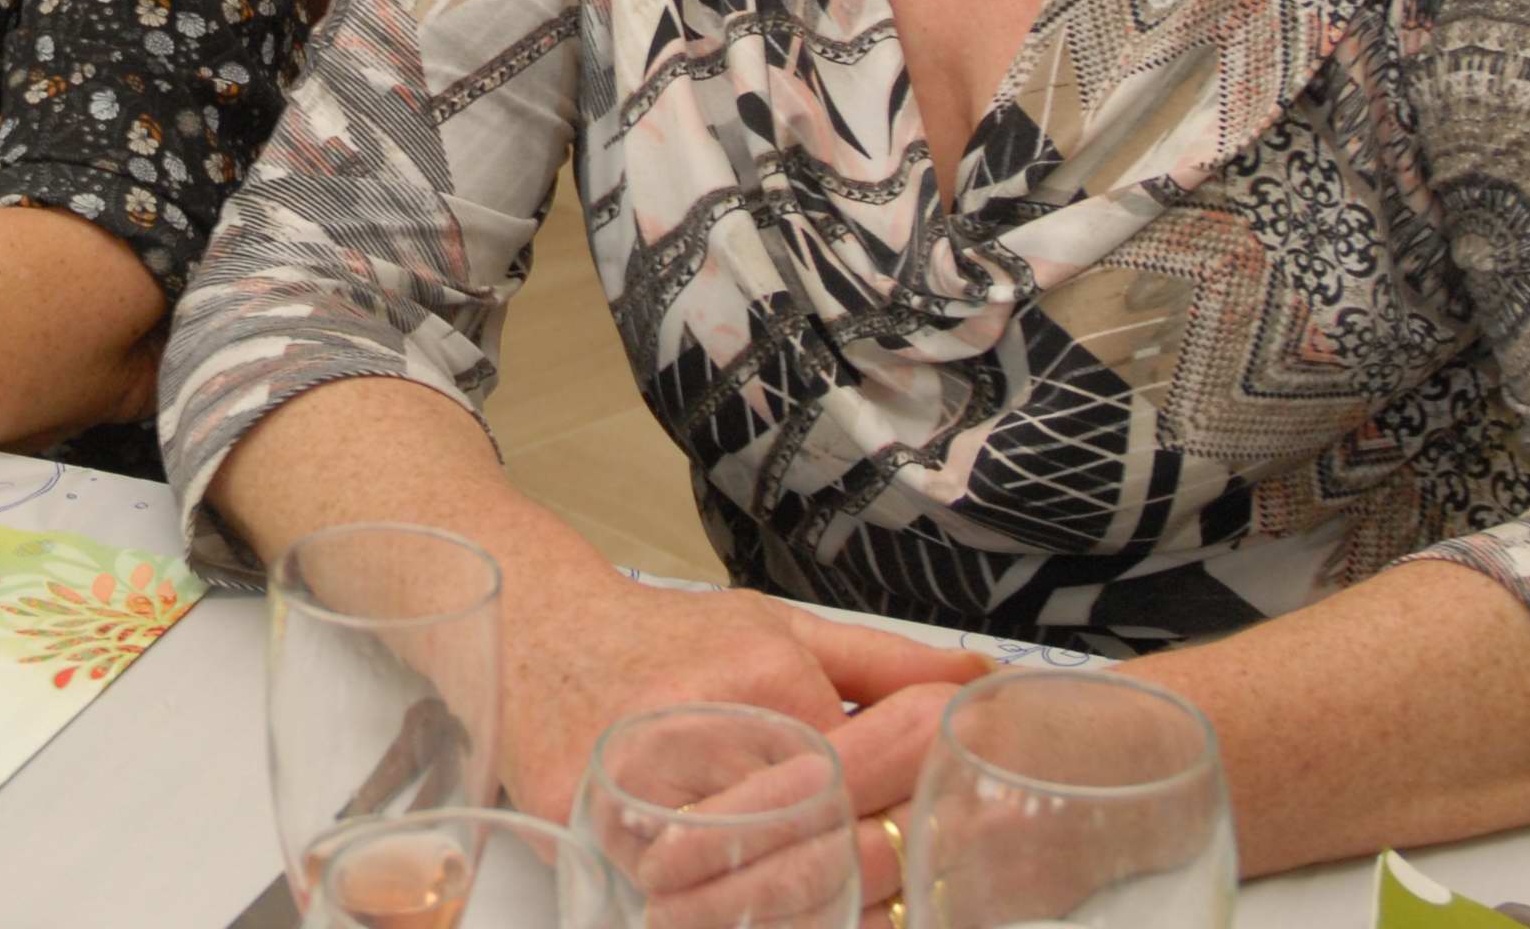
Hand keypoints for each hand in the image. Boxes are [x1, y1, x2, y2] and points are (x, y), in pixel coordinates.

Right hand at [495, 568, 991, 880]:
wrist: (545, 637)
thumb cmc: (674, 640)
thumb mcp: (781, 629)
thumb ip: (884, 663)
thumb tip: (984, 677)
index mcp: (759, 680)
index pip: (861, 771)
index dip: (911, 807)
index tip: (954, 825)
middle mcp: (699, 737)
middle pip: (816, 842)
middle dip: (877, 866)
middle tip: (916, 876)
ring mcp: (640, 800)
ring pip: (756, 891)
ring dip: (821, 908)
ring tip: (870, 906)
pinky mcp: (594, 845)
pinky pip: (687, 913)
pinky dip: (745, 922)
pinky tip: (790, 919)